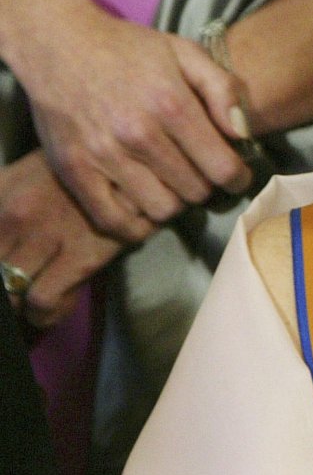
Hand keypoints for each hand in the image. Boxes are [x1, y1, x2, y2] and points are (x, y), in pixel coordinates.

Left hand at [0, 151, 122, 327]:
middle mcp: (15, 215)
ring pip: (10, 290)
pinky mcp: (80, 256)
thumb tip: (4, 231)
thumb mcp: (29, 169)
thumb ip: (6, 193)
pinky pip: (43, 299)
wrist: (137, 161)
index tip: (8, 270)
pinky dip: (43, 313)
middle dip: (6, 285)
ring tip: (32, 306)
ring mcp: (46, 236)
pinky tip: (51, 309)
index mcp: (1, 191)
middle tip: (20, 289)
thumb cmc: (86, 166)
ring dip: (20, 304)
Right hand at [3, 0, 250, 238]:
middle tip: (199, 174)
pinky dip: (135, 223)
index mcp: (171, 104)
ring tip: (171, 184)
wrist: (57, 43)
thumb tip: (243, 133)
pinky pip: (114, 221)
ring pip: (161, 210)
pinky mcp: (74, 171)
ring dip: (173, 202)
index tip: (236, 175)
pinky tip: (143, 203)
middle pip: (194, 192)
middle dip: (205, 186)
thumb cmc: (128, 48)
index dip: (237, 177)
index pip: (222, 168)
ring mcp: (103, 156)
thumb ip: (223, 89)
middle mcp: (138, 134)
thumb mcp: (185, 52)